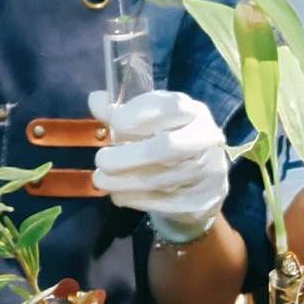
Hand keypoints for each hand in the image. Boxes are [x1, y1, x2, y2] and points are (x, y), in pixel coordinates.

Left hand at [89, 91, 229, 242]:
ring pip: (159, 180)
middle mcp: (206, 140)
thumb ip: (123, 111)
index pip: (171, 107)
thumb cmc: (171, 140)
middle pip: (167, 148)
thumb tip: (96, 100)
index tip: (114, 123)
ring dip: (122, 181)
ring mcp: (208, 173)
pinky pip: (161, 203)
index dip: (139, 113)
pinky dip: (133, 199)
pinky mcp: (200, 201)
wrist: (205, 181)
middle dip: (127, 156)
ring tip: (101, 179)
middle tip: (100, 159)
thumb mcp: (152, 121)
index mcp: (194, 112)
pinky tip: (117, 194)